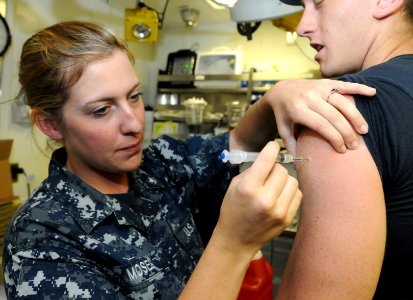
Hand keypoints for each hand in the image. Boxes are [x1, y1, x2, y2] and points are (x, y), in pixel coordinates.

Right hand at [213, 141, 301, 255]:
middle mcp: (265, 200)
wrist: (236, 240)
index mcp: (248, 189)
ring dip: (284, 180)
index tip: (273, 146)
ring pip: (292, 181)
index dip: (271, 149)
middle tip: (267, 175)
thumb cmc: (233, 210)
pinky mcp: (287, 219)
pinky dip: (289, 191)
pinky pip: (297, 194)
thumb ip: (253, 171)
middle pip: (282, 170)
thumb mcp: (235, 186)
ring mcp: (278, 211)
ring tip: (273, 187)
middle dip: (275, 168)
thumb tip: (270, 157)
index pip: (267, 160)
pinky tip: (279, 197)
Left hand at [264, 79, 375, 153]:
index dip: (334, 138)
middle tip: (355, 145)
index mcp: (298, 110)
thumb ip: (291, 145)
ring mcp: (319, 88)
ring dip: (355, 116)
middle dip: (347, 132)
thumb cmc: (284, 114)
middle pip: (334, 116)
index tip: (342, 150)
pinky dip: (360, 88)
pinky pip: (345, 85)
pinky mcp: (325, 82)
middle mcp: (309, 97)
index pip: (321, 125)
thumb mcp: (283, 129)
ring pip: (342, 102)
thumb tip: (301, 162)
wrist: (281, 90)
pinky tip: (373, 93)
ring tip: (364, 130)